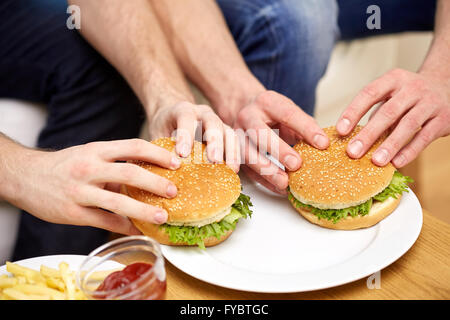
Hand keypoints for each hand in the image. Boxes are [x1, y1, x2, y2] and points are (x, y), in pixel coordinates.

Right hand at [6, 139, 180, 234]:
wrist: (26, 177)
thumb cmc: (65, 165)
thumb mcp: (89, 154)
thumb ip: (115, 163)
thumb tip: (147, 174)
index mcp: (96, 150)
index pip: (134, 147)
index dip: (158, 154)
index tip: (176, 163)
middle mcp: (89, 168)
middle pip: (130, 173)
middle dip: (156, 183)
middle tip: (174, 191)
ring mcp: (80, 191)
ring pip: (118, 202)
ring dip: (144, 211)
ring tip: (162, 217)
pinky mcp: (73, 213)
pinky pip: (105, 222)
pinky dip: (124, 227)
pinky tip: (138, 230)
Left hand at [149, 101, 239, 171]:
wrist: (172, 115)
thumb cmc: (164, 127)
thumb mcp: (157, 133)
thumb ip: (161, 147)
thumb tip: (165, 169)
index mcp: (182, 109)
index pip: (185, 117)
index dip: (185, 135)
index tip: (182, 154)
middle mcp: (203, 113)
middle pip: (213, 122)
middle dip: (214, 142)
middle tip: (214, 160)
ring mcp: (217, 121)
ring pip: (228, 132)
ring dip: (230, 151)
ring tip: (231, 169)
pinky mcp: (225, 132)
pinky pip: (235, 141)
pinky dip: (236, 155)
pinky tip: (235, 170)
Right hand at [233, 90, 328, 192]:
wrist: (244, 109)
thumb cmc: (272, 114)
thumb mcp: (288, 112)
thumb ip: (304, 126)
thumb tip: (323, 145)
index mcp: (266, 102)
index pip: (287, 114)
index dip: (306, 128)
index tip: (323, 143)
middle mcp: (248, 116)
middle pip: (260, 134)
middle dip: (279, 150)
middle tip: (296, 164)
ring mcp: (237, 135)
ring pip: (248, 154)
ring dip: (267, 170)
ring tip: (285, 183)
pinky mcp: (235, 153)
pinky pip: (247, 169)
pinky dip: (264, 181)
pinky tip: (279, 188)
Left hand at [336, 68, 449, 166]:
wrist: (447, 86)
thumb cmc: (408, 95)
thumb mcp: (391, 94)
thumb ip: (374, 112)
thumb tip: (353, 138)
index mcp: (393, 79)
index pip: (370, 93)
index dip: (353, 112)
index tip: (340, 130)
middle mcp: (412, 88)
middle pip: (388, 112)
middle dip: (369, 134)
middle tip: (353, 152)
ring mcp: (429, 103)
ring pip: (408, 124)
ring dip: (390, 144)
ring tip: (376, 161)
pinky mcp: (443, 119)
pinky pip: (424, 137)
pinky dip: (410, 151)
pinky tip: (397, 162)